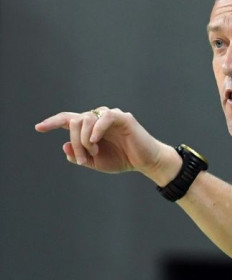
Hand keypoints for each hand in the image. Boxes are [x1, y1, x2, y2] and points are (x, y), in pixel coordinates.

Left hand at [35, 106, 172, 180]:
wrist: (145, 162)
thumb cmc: (122, 160)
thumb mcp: (95, 162)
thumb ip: (79, 155)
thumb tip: (65, 145)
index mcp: (90, 128)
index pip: (68, 119)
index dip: (52, 122)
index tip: (38, 128)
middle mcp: (98, 119)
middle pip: (74, 122)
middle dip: (75, 142)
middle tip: (84, 160)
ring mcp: (110, 117)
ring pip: (85, 120)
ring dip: (84, 140)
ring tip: (94, 154)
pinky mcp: (123, 118)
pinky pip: (104, 117)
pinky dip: (96, 130)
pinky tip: (96, 141)